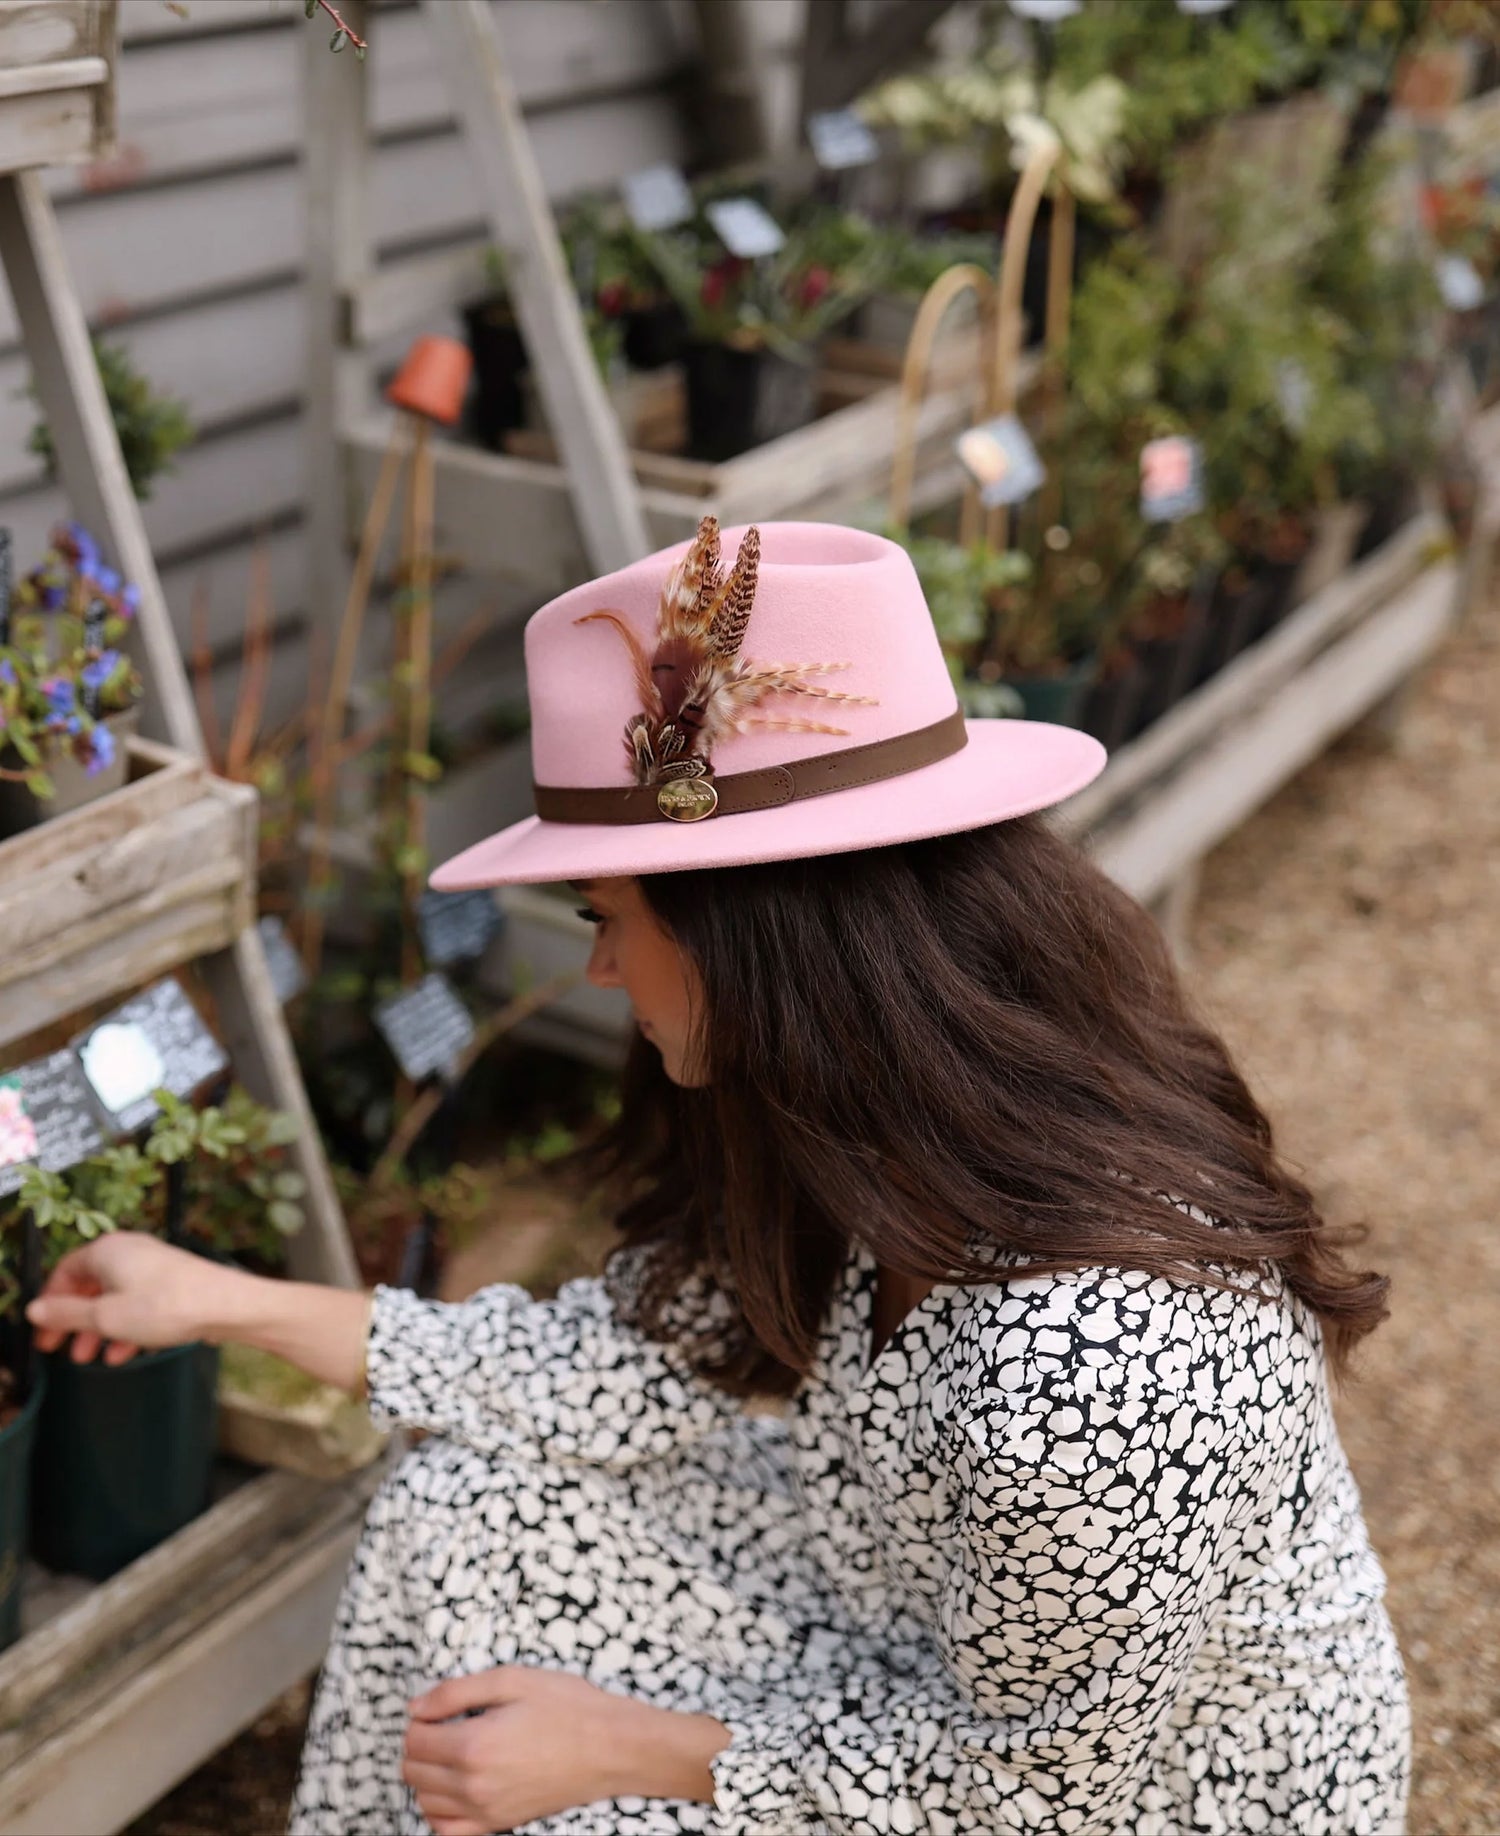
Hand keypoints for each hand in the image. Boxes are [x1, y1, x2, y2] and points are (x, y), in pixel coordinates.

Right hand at [25, 1232, 242, 1365]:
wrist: (228, 1306)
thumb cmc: (169, 1305)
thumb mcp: (107, 1317)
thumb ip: (68, 1315)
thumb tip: (37, 1310)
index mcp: (108, 1250)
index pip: (65, 1272)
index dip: (52, 1304)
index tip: (45, 1331)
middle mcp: (131, 1251)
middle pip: (90, 1286)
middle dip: (76, 1321)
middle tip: (62, 1348)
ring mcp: (154, 1266)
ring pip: (116, 1299)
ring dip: (101, 1329)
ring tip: (92, 1359)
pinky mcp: (173, 1282)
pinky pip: (140, 1305)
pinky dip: (127, 1327)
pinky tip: (123, 1353)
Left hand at [402, 1666, 728, 1832]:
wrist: (610, 1746)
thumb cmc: (566, 1706)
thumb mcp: (512, 1679)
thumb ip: (456, 1692)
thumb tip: (416, 1708)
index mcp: (473, 1745)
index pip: (415, 1740)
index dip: (418, 1719)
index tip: (436, 1708)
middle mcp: (474, 1785)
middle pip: (414, 1771)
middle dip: (418, 1745)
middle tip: (442, 1725)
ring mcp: (486, 1810)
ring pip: (425, 1801)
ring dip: (426, 1775)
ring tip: (449, 1751)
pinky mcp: (500, 1823)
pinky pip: (447, 1831)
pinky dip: (438, 1811)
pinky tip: (453, 1788)